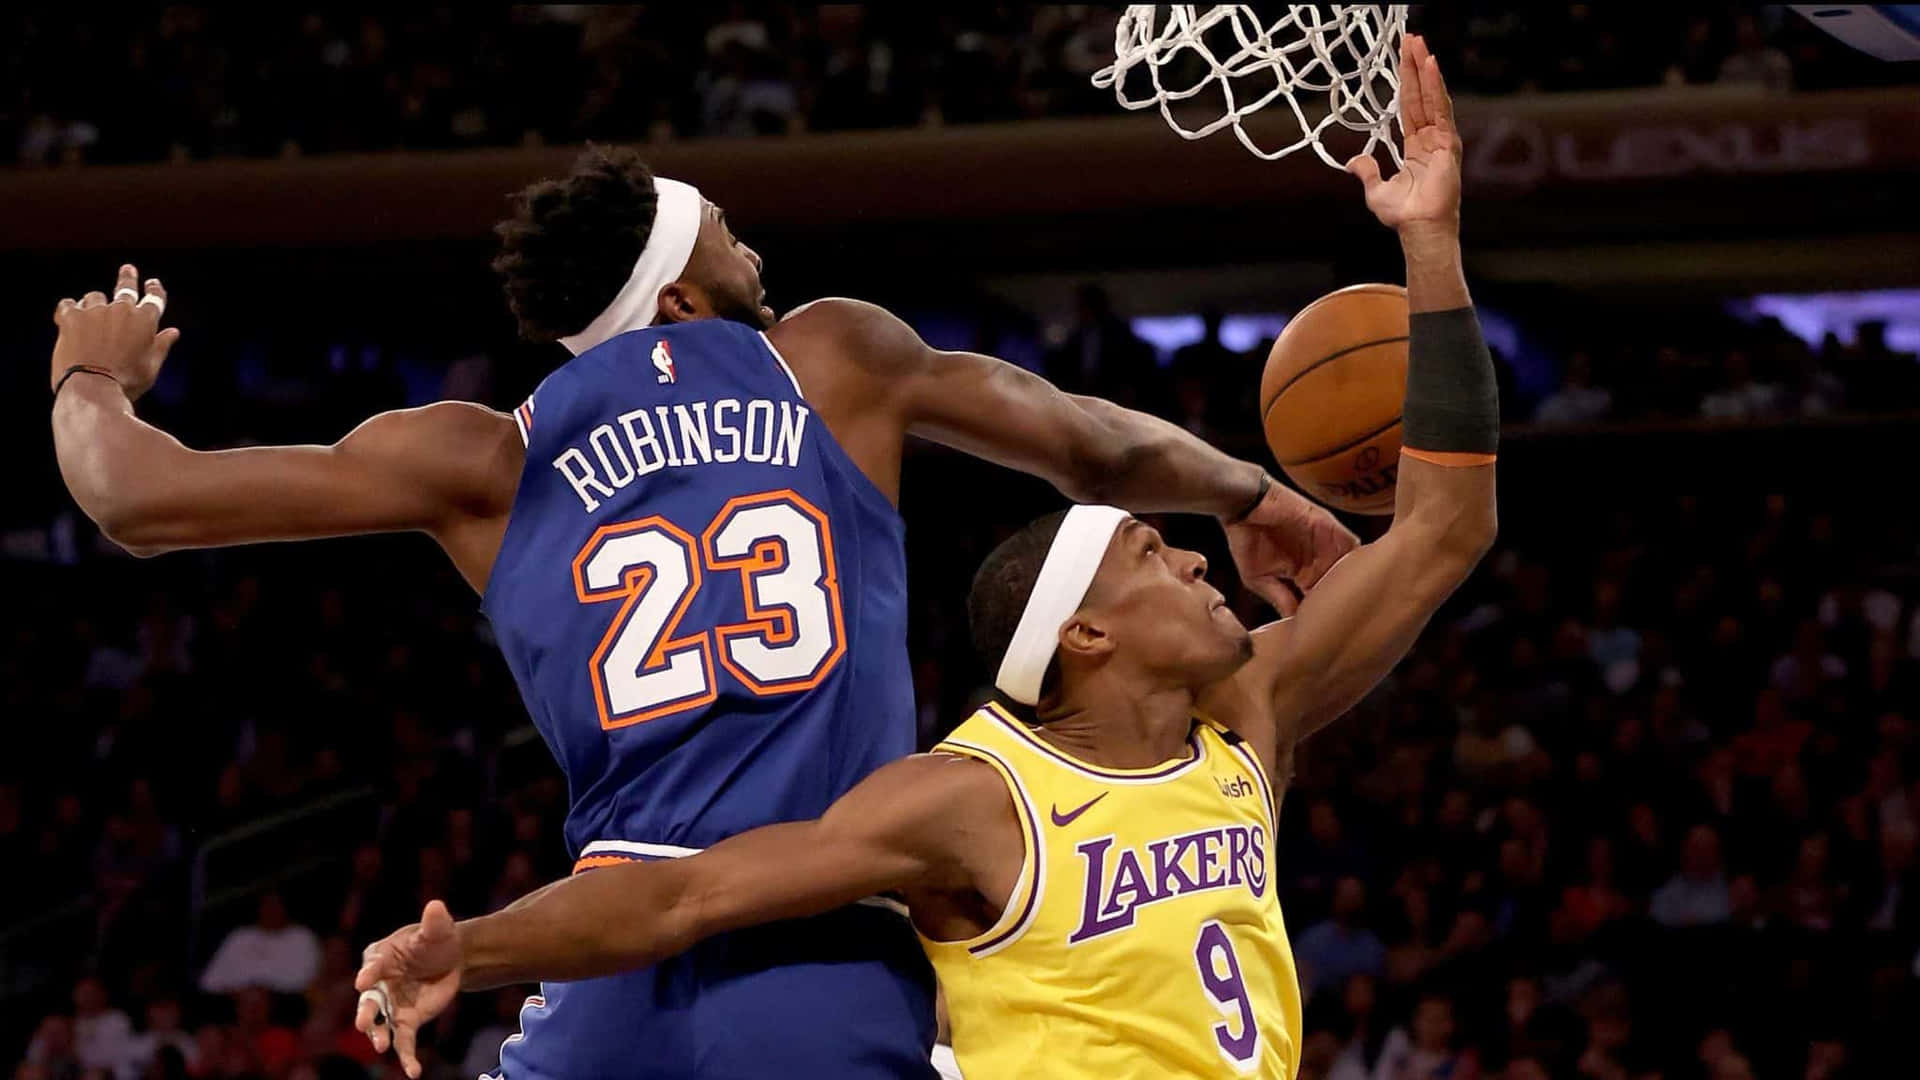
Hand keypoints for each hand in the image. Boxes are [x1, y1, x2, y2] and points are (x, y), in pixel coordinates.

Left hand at [51, 264, 177, 401]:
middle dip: (128, 278)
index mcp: (146, 320)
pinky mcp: (70, 317)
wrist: (93, 388)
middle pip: (125, 287)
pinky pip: (68, 305)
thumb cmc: (127, 381)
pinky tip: (69, 314)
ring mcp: (95, 311)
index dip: (154, 289)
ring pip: (95, 297)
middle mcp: (122, 309)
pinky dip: (70, 309)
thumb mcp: (151, 366)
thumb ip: (161, 345)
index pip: (154, 298)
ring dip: (95, 303)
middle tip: (128, 269)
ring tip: (92, 311)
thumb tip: (173, 332)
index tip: (152, 283)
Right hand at [355, 900, 463, 1079]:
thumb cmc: (438, 939)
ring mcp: (391, 1005)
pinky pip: (403, 1041)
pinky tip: (413, 1071)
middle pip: (369, 1000)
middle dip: (365, 1012)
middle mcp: (380, 984)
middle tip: (364, 1023)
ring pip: (380, 1024)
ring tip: (381, 1046)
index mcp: (381, 956)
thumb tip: (436, 907)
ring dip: (379, 1035)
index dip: (368, 972)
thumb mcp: (438, 929)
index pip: (372, 965)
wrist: (453, 958)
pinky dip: (406, 1057)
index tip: (364, 980)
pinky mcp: (407, 1021)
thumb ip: (435, 921)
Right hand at [1222, 478, 1359, 615]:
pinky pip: (1350, 545)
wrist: (1245, 506)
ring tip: (1354, 601)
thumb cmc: (1247, 541)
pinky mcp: (1330, 529)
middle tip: (1350, 619)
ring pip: (1350, 567)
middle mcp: (1318, 560)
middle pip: (1342, 584)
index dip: (1328, 614)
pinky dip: (1355, 560)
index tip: (1333, 631)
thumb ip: (1280, 599)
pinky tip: (1354, 578)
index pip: (1323, 599)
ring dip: (1352, 582)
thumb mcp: (1259, 579)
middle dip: (1346, 600)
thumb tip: (1295, 627)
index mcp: (1303, 574)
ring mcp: (1326, 544)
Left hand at [1346, 35, 1460, 236]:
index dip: (1406, 83)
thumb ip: (1367, 172)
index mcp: (1416, 146)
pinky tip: (1431, 66)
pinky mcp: (1448, 142)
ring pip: (1432, 97)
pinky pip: (1440, 109)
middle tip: (1411, 39)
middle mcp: (1430, 138)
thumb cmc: (1403, 214)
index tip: (1403, 60)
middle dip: (1416, 67)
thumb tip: (1354, 161)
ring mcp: (1441, 138)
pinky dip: (1436, 87)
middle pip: (1421, 95)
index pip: (1410, 106)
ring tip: (1419, 44)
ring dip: (1425, 70)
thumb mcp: (1376, 190)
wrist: (1418, 228)